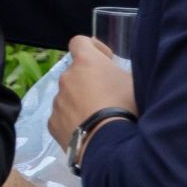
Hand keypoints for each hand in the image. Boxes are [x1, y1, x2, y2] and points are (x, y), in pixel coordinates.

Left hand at [48, 35, 136, 151]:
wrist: (110, 144)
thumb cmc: (127, 108)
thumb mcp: (133, 83)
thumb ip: (117, 72)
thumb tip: (110, 74)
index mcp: (85, 62)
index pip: (79, 42)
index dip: (93, 48)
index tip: (106, 61)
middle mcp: (66, 78)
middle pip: (76, 74)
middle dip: (90, 82)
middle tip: (109, 99)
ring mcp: (57, 100)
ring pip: (69, 97)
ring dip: (82, 103)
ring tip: (101, 121)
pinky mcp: (53, 122)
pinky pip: (63, 117)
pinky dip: (74, 122)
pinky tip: (90, 132)